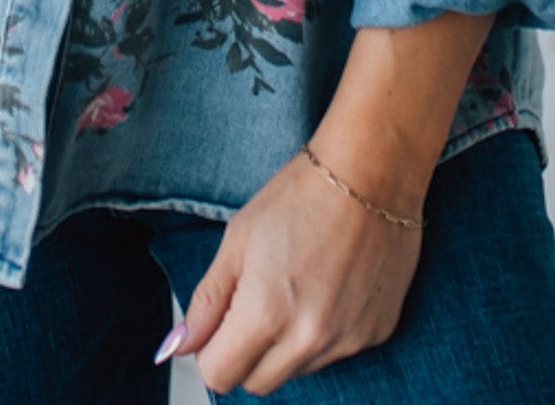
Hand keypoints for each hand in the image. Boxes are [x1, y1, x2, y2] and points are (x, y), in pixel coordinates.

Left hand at [169, 143, 423, 396]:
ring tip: (298, 285)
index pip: (219, 375)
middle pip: (257, 383)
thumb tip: (178, 345)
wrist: (372, 172)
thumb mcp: (238, 238)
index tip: (221, 323)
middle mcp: (309, 338)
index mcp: (266, 313)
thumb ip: (207, 300)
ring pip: (297, 370)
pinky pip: (336, 353)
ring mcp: (347, 341)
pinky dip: (326, 333)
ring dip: (287, 344)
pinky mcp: (376, 334)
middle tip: (256, 300)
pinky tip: (330, 286)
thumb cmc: (303, 194)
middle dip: (247, 352)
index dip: (212, 350)